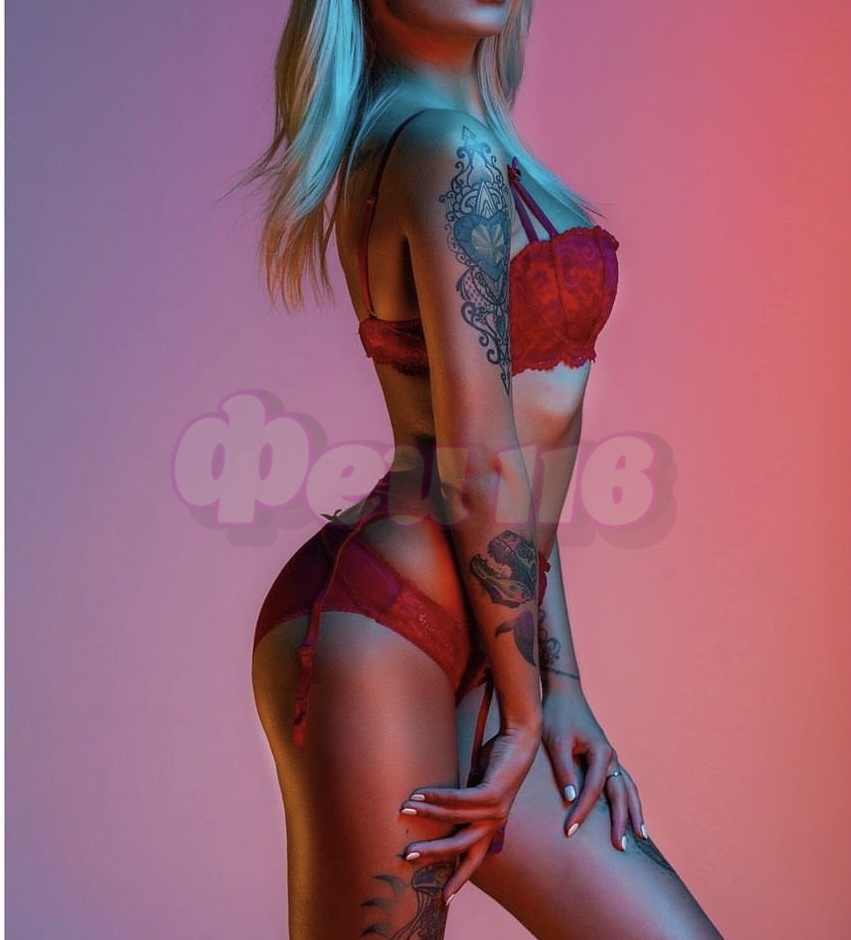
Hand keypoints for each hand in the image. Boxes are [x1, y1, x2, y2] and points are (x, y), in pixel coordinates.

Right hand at [398, 723, 539, 902]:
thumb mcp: (477, 787)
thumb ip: (463, 802)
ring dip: (428, 813)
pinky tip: (422, 794)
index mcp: (491, 825)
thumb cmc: (496, 762)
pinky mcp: (494, 793)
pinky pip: (460, 799)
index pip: (473, 857)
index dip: (459, 878)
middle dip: (433, 852)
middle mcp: (495, 822)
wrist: (520, 739)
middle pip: (461, 846)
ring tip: (405, 808)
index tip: (445, 899)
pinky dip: (439, 797)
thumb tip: (436, 807)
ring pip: (455, 819)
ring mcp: (496, 809)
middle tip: (407, 855)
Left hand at [542, 682, 646, 850]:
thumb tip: (571, 800)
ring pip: (629, 789)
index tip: (570, 831)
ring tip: (641, 836)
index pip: (593, 790)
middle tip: (621, 848)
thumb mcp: (556, 742)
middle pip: (621, 794)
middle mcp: (611, 757)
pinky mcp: (607, 759)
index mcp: (601, 752)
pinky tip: (631, 812)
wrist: (564, 693)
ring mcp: (612, 758)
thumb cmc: (558, 716)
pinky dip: (629, 800)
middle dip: (622, 821)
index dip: (582, 812)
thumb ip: (564, 770)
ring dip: (634, 812)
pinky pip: (623, 783)